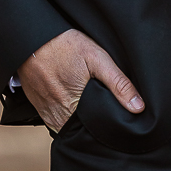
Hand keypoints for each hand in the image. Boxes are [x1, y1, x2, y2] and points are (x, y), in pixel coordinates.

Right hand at [17, 29, 143, 131]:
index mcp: (75, 109)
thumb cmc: (65, 46)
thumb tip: (138, 107)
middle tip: (107, 110)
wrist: (32, 39)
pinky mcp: (40, 109)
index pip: (97, 131)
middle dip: (96, 126)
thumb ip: (118, 83)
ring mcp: (47, 115)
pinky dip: (69, 118)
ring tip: (93, 107)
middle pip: (84, 132)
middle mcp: (59, 118)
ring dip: (82, 123)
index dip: (109, 128)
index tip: (119, 122)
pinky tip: (77, 105)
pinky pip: (57, 122)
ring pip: (70, 129)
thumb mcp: (97, 58)